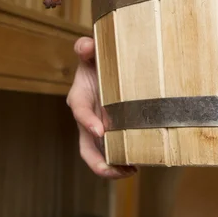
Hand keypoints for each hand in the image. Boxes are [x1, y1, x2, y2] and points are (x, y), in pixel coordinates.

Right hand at [66, 36, 136, 178]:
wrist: (105, 67)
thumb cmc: (98, 60)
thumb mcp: (91, 53)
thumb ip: (86, 48)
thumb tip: (85, 46)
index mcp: (80, 97)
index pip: (80, 110)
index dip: (88, 121)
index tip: (100, 130)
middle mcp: (87, 118)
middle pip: (86, 146)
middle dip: (98, 161)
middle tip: (116, 167)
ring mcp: (98, 128)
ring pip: (99, 154)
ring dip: (112, 166)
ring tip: (130, 170)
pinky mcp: (112, 133)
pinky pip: (114, 150)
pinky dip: (123, 160)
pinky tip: (137, 164)